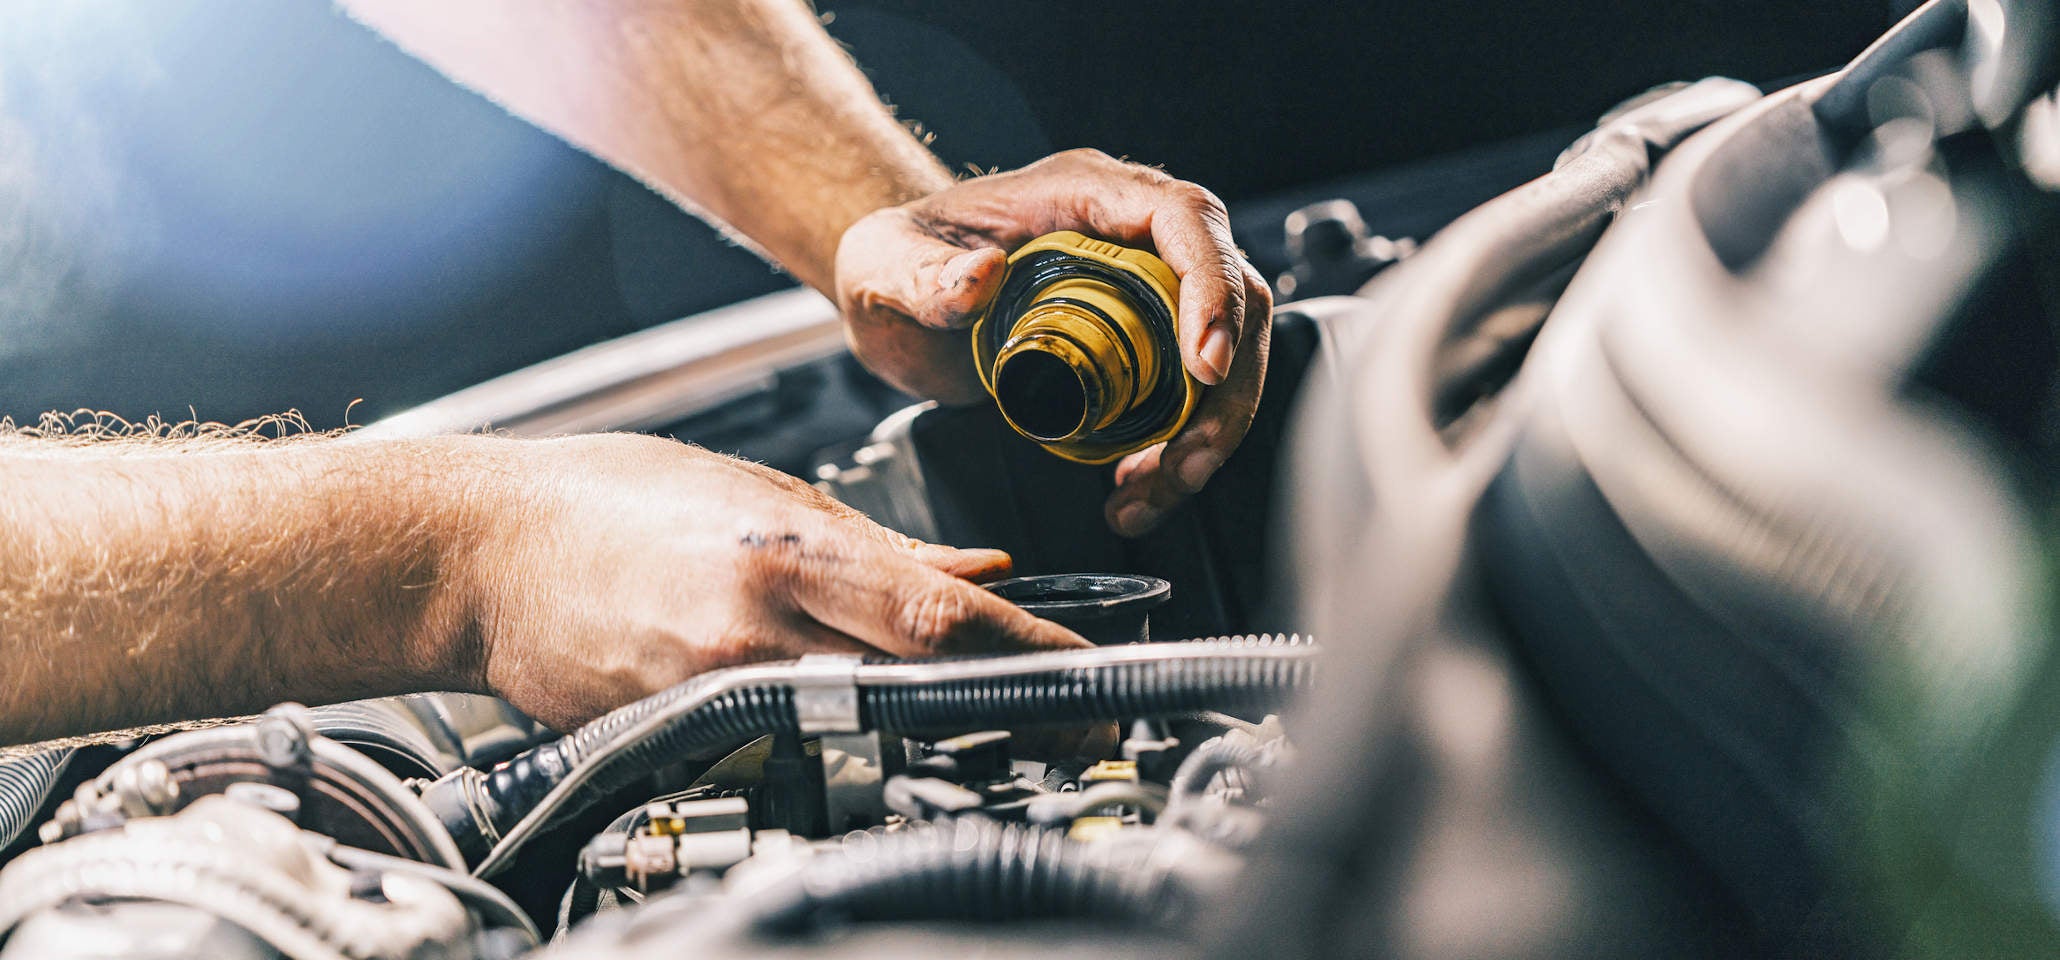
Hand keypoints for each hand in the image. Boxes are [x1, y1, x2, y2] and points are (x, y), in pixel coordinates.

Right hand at [451, 434, 1087, 728]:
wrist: (476, 552)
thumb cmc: (604, 502)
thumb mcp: (760, 496)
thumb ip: (878, 546)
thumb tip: (975, 570)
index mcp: (785, 555)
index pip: (945, 616)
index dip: (1035, 654)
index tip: (1093, 675)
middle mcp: (755, 632)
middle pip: (919, 686)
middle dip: (1008, 708)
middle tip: (1069, 721)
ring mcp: (715, 694)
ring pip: (861, 728)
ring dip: (931, 729)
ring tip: (986, 724)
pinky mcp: (679, 738)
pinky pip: (787, 745)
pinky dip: (842, 740)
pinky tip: (861, 727)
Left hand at [833, 149, 1272, 537]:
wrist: (893, 290)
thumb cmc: (894, 258)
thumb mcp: (885, 263)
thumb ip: (921, 273)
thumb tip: (979, 275)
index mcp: (1084, 192)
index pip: (1183, 218)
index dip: (1211, 287)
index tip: (1203, 366)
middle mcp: (1131, 231)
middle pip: (1235, 292)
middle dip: (1227, 388)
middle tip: (1186, 463)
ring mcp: (1143, 285)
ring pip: (1226, 351)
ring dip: (1210, 430)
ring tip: (1155, 492)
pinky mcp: (1140, 339)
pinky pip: (1190, 390)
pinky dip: (1178, 445)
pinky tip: (1136, 487)